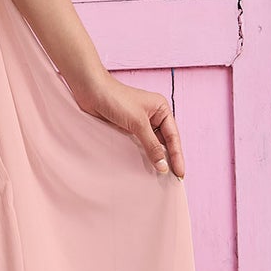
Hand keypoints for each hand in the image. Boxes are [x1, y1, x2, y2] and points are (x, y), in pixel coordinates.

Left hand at [69, 72, 184, 177]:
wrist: (90, 91)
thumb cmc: (116, 99)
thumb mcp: (138, 123)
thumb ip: (151, 146)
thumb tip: (163, 166)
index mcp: (161, 109)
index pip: (173, 137)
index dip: (177, 156)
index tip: (180, 174)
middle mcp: (153, 116)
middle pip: (165, 142)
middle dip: (169, 159)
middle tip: (173, 179)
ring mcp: (140, 122)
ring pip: (152, 144)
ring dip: (155, 158)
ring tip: (161, 177)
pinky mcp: (127, 128)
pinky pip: (139, 145)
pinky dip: (142, 155)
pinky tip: (144, 167)